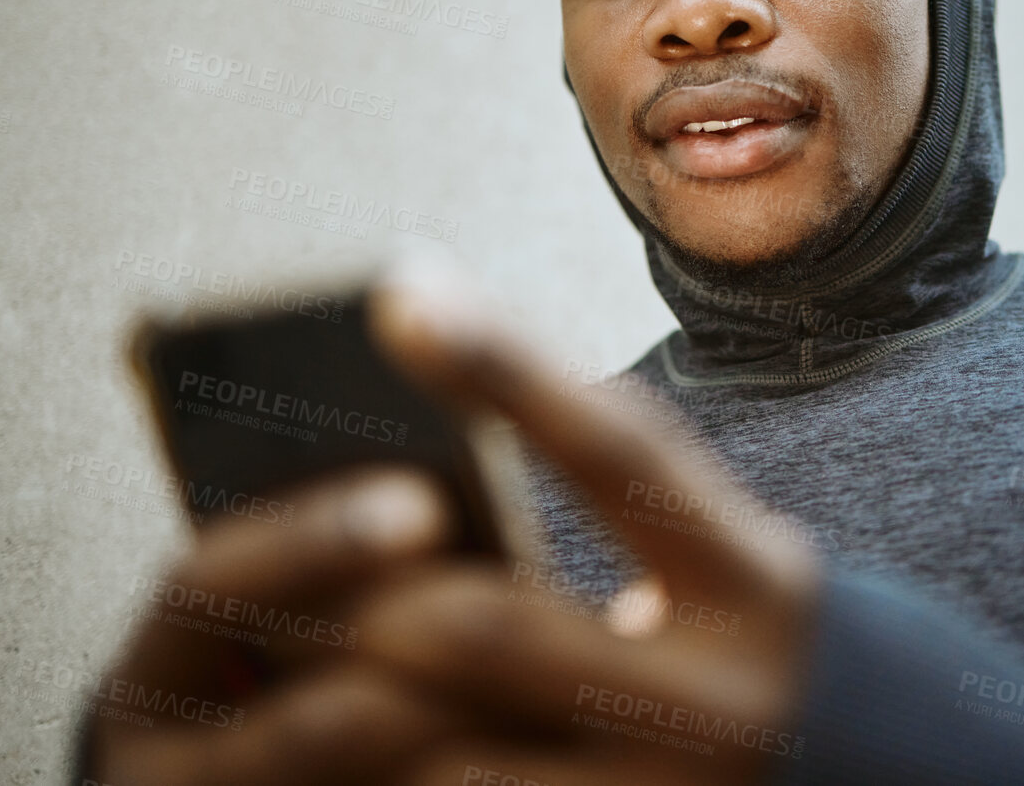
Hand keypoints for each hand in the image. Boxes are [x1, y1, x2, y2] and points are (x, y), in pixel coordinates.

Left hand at [88, 275, 822, 785]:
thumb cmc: (763, 644)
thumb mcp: (731, 564)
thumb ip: (624, 515)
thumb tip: (435, 459)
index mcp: (758, 583)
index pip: (623, 454)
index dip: (510, 369)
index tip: (398, 288)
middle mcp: (720, 701)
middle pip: (495, 627)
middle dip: (366, 589)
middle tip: (270, 562)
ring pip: (449, 758)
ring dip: (339, 709)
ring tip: (259, 669)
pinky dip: (383, 784)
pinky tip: (325, 752)